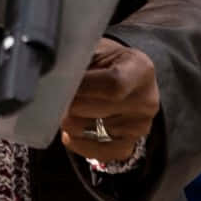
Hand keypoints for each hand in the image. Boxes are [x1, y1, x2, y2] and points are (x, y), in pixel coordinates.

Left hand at [59, 36, 159, 164]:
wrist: (124, 79)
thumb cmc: (105, 61)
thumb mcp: (96, 48)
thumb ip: (79, 57)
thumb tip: (55, 73)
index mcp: (140, 69)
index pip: (113, 84)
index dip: (82, 86)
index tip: (59, 82)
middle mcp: (146, 100)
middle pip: (98, 109)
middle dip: (68, 103)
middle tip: (53, 95)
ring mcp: (139, 127)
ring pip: (91, 131)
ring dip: (70, 121)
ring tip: (66, 106)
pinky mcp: (129, 145)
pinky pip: (98, 152)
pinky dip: (78, 142)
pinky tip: (72, 130)